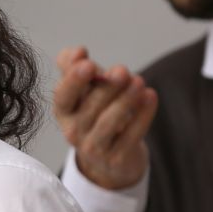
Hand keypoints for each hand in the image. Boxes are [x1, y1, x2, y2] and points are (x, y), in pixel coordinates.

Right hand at [52, 46, 157, 190]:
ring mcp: (94, 149)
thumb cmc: (96, 113)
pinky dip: (142, 115)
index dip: (73, 81)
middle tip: (122, 70)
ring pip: (109, 123)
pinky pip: (131, 135)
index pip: (62, 97)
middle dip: (106, 88)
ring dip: (125, 101)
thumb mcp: (83, 89)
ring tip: (139, 81)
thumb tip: (77, 52)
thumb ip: (74, 66)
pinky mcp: (116, 159)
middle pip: (89, 108)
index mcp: (63, 111)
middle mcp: (73, 131)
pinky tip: (150, 96)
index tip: (88, 64)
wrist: (111, 157)